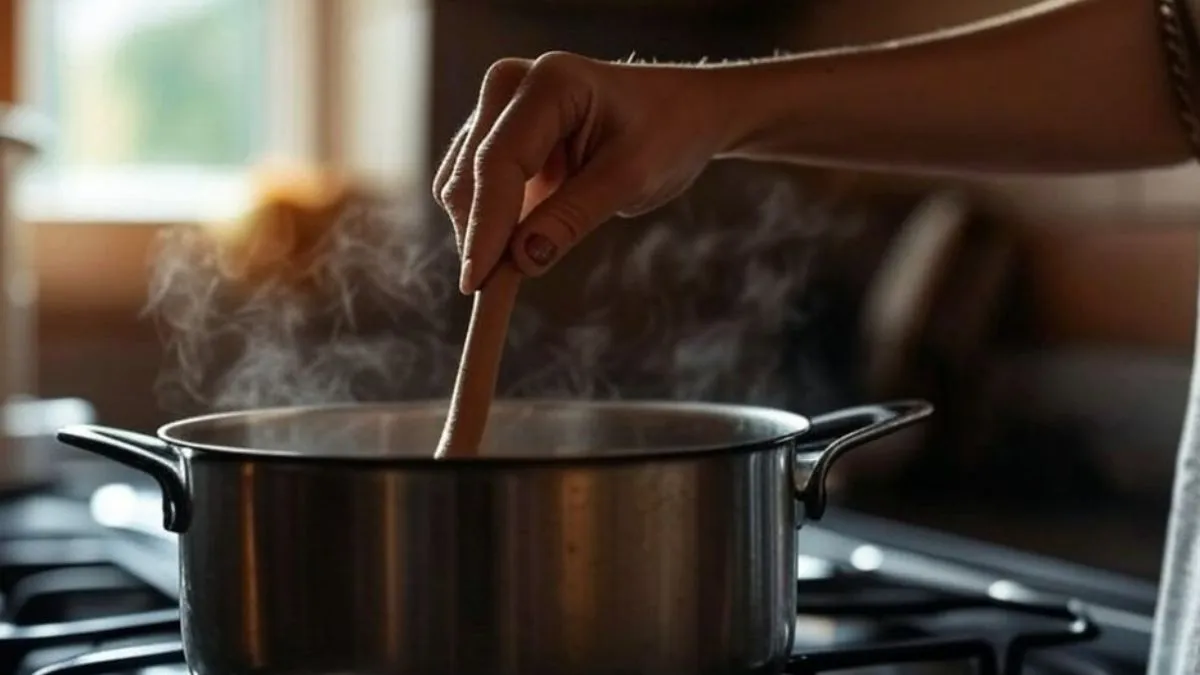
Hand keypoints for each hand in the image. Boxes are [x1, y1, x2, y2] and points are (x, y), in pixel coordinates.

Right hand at [433, 52, 731, 292]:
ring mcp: (498, 108)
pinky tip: (516, 247)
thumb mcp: (631, 178)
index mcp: (549, 82)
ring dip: (481, 232)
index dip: (485, 225)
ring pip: (461, 185)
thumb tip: (520, 261)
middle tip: (492, 295)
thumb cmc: (666, 134)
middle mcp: (511, 85)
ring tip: (515, 269)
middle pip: (468, 173)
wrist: (680, 112)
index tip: (476, 282)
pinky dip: (487, 225)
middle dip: (478, 234)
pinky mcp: (496, 137)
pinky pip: (473, 190)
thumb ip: (573, 217)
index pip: (499, 161)